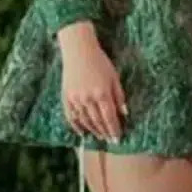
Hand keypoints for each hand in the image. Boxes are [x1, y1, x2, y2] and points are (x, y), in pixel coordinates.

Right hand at [57, 22, 127, 140]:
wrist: (79, 51)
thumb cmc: (100, 62)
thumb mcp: (114, 77)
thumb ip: (119, 96)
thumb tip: (124, 113)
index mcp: (102, 93)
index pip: (109, 117)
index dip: (114, 129)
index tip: (118, 138)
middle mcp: (88, 98)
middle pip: (97, 121)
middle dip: (105, 132)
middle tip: (110, 140)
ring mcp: (75, 99)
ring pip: (85, 121)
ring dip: (93, 131)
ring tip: (100, 137)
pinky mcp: (66, 97)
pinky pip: (71, 117)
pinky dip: (77, 126)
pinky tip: (83, 132)